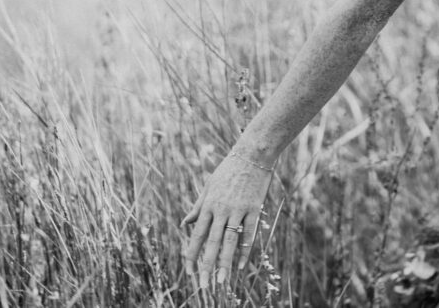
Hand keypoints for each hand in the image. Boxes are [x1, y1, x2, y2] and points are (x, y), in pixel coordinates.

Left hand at [182, 150, 273, 290]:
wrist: (252, 153)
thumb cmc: (229, 169)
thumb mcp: (209, 186)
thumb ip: (198, 207)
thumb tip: (185, 224)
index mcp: (208, 205)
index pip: (197, 235)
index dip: (192, 255)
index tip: (189, 272)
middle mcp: (221, 209)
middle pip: (212, 242)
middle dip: (207, 266)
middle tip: (203, 286)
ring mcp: (238, 209)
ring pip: (230, 241)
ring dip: (225, 263)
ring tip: (222, 282)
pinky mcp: (254, 208)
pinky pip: (249, 233)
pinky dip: (244, 250)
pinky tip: (240, 266)